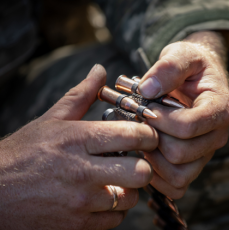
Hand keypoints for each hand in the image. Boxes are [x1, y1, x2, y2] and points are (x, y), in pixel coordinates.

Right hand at [0, 65, 157, 229]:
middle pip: (141, 172)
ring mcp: (81, 202)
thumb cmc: (24, 153)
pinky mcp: (78, 226)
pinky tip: (104, 196)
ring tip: (118, 178)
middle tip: (136, 159)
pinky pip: (116, 219)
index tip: (147, 136)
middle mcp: (82, 172)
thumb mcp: (51, 119)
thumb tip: (100, 71)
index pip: (132, 135)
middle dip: (144, 164)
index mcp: (78, 140)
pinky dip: (115, 208)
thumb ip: (81, 95)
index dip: (148, 134)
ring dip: (130, 188)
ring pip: (131, 198)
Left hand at [138, 31, 228, 198]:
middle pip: (180, 153)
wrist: (198, 78)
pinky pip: (176, 185)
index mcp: (219, 109)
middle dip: (153, 137)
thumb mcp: (181, 54)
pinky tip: (147, 154)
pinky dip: (157, 177)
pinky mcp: (194, 164)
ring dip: (152, 159)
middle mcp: (216, 136)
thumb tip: (147, 91)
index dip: (160, 120)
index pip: (188, 126)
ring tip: (142, 137)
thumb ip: (168, 67)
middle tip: (141, 122)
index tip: (145, 107)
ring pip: (178, 175)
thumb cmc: (191, 66)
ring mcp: (205, 153)